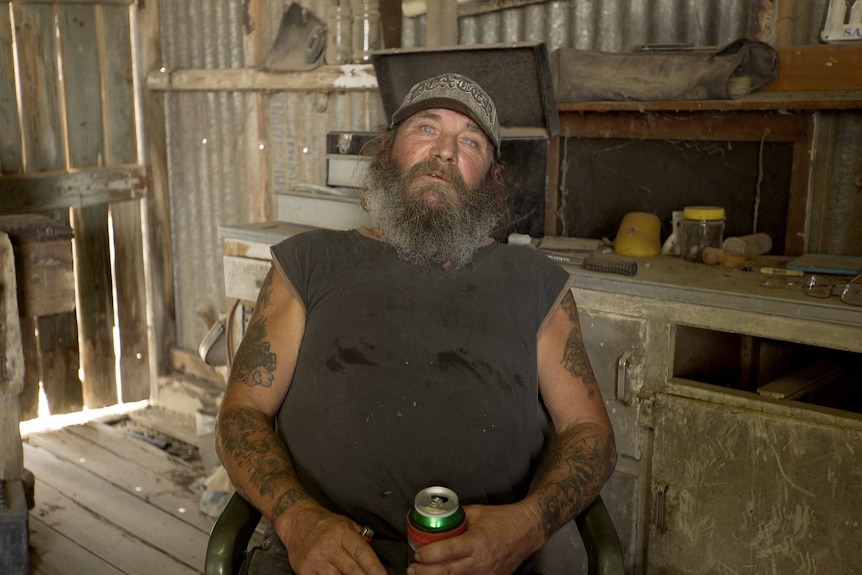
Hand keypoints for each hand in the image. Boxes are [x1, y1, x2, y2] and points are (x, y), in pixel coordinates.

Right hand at [277, 503, 386, 573]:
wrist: (296, 521)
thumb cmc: (324, 523)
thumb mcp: (346, 523)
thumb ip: (360, 539)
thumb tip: (374, 557)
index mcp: (342, 533)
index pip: (362, 553)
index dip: (375, 568)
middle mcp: (329, 547)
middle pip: (352, 570)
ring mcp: (316, 560)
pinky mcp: (304, 571)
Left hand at [407, 503, 542, 574]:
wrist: (527, 531)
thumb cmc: (502, 519)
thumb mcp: (477, 512)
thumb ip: (457, 517)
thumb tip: (437, 518)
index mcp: (476, 542)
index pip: (446, 552)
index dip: (427, 555)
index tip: (416, 553)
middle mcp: (480, 561)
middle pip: (446, 572)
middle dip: (425, 573)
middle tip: (411, 569)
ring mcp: (486, 574)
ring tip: (421, 574)